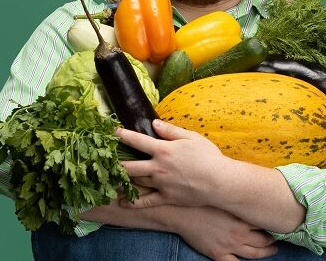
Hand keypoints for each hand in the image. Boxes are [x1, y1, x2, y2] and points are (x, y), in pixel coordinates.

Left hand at [117, 119, 231, 207]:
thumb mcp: (191, 137)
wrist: (220, 182)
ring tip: (112, 176)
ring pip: (136, 182)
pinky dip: (133, 202)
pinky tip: (123, 201)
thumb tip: (154, 123)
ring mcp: (161, 184)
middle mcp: (158, 168)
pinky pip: (146, 201)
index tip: (113, 132)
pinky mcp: (166, 198)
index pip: (137, 141)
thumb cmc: (208, 156)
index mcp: (163, 150)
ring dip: (123, 179)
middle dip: (115, 162)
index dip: (123, 136)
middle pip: (130, 166)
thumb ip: (171, 131)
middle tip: (105, 158)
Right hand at [174, 206, 277, 260]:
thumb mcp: (224, 196)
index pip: (264, 224)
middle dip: (272, 241)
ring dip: (264, 253)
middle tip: (277, 239)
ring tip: (271, 250)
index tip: (278, 222)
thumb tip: (251, 190)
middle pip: (263, 241)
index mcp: (242, 218)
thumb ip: (239, 198)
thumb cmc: (202, 200)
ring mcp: (229, 246)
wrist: (182, 212)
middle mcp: (238, 234)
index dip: (273, 224)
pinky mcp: (218, 254)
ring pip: (253, 254)